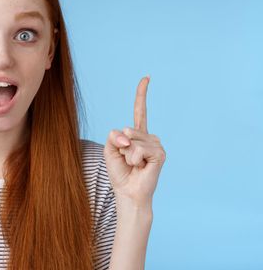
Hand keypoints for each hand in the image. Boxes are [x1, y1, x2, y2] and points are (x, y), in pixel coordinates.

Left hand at [104, 76, 165, 206]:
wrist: (127, 192)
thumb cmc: (120, 172)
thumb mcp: (109, 149)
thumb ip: (114, 136)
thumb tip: (127, 133)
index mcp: (137, 135)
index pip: (140, 110)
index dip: (142, 94)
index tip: (147, 77)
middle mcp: (149, 137)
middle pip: (127, 129)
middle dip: (120, 146)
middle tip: (126, 160)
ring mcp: (156, 144)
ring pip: (132, 140)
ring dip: (127, 155)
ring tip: (134, 165)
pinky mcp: (160, 154)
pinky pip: (139, 149)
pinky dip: (134, 159)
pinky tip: (141, 167)